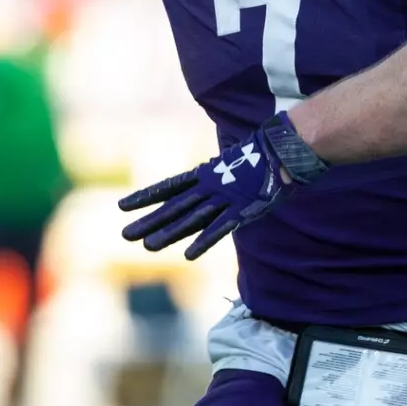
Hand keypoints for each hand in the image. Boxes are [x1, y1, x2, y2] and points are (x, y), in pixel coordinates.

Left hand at [119, 114, 326, 259]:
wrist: (284, 150)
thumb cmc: (261, 158)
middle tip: (125, 235)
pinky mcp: (241, 209)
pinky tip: (189, 255)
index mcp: (205, 175)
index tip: (122, 205)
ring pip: (191, 218)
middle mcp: (209, 186)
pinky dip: (205, 241)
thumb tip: (207, 181)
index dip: (145, 196)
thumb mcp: (232, 166)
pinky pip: (220, 228)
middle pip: (173, 207)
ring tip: (148, 247)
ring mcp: (224, 198)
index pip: (168, 187)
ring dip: (169, 233)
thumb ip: (218, 178)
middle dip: (149, 221)